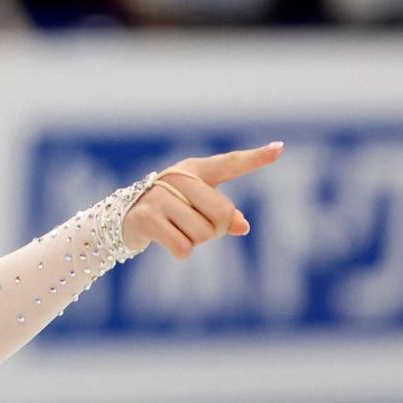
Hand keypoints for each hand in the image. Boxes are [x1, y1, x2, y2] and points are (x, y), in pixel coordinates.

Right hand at [122, 142, 283, 257]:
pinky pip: (183, 246)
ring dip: (196, 242)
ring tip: (178, 231)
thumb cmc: (170, 210)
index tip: (279, 149)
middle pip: (221, 214)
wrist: (123, 218)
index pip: (230, 164)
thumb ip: (223, 215)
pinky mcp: (147, 217)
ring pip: (202, 233)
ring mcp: (160, 196)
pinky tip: (169, 242)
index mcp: (196, 170)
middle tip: (198, 228)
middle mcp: (178, 178)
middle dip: (215, 230)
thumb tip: (242, 226)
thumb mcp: (197, 208)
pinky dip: (182, 252)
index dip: (255, 158)